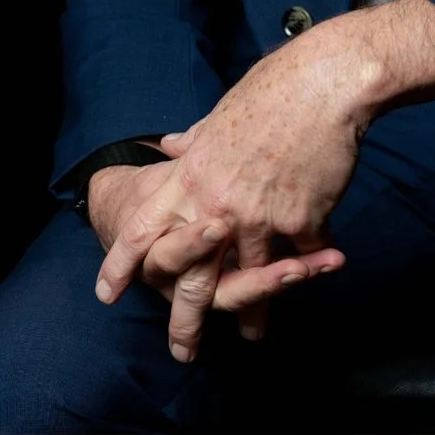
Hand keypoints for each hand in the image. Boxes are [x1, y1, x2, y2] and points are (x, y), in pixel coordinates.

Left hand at [93, 27, 372, 362]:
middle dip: (185, 319)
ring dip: (256, 310)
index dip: (122, 264)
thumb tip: (172, 145)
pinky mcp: (301, 219)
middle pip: (192, 277)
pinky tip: (317, 270)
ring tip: (256, 333)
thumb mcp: (221, 114)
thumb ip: (196, 141)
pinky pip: (302, 253)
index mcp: (190, 177)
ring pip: (251, 277)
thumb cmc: (275, 89)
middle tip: (182, 349)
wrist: (326, 85)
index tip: (109, 293)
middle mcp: (216, 206)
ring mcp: (258, 217)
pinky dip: (310, 262)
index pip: (143, 231)